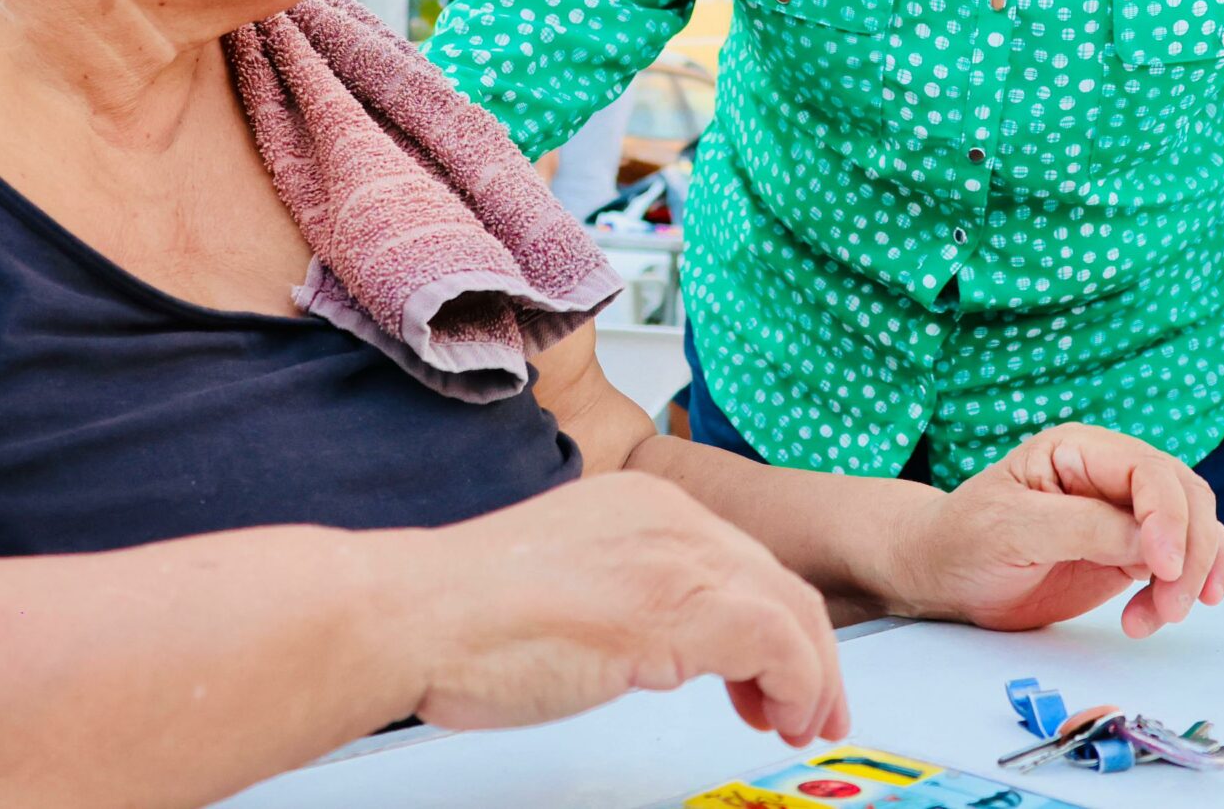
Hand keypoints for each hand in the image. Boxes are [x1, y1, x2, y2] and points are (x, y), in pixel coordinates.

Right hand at [396, 472, 849, 746]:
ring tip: (799, 721)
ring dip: (809, 675)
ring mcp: (673, 558)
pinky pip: (775, 643)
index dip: (770, 620)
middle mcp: (667, 516)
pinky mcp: (675, 609)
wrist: (413, 614)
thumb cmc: (463, 613)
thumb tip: (657, 640)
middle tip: (809, 706)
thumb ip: (625, 594)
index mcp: (640, 503)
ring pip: (790, 609)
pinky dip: (795, 682)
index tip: (773, 671)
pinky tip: (776, 714)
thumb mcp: (568, 582)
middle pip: (776, 581)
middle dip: (807, 652)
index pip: (737, 560)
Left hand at [877, 425, 1223, 639]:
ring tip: (1158, 616)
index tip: (1163, 566)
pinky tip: (1155, 615)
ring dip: (1193, 576)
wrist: (945, 575)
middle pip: (1185, 498)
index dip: (1168, 516)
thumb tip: (1153, 542)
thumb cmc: (964, 539)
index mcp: (1078, 450)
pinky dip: (1185, 591)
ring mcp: (1123, 515)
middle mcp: (1109, 476)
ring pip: (1194, 531)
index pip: (1147, 470)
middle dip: (1191, 553)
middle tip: (1170, 605)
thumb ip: (1082, 528)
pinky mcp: (1129, 553)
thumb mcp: (1011, 529)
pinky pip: (1181, 565)